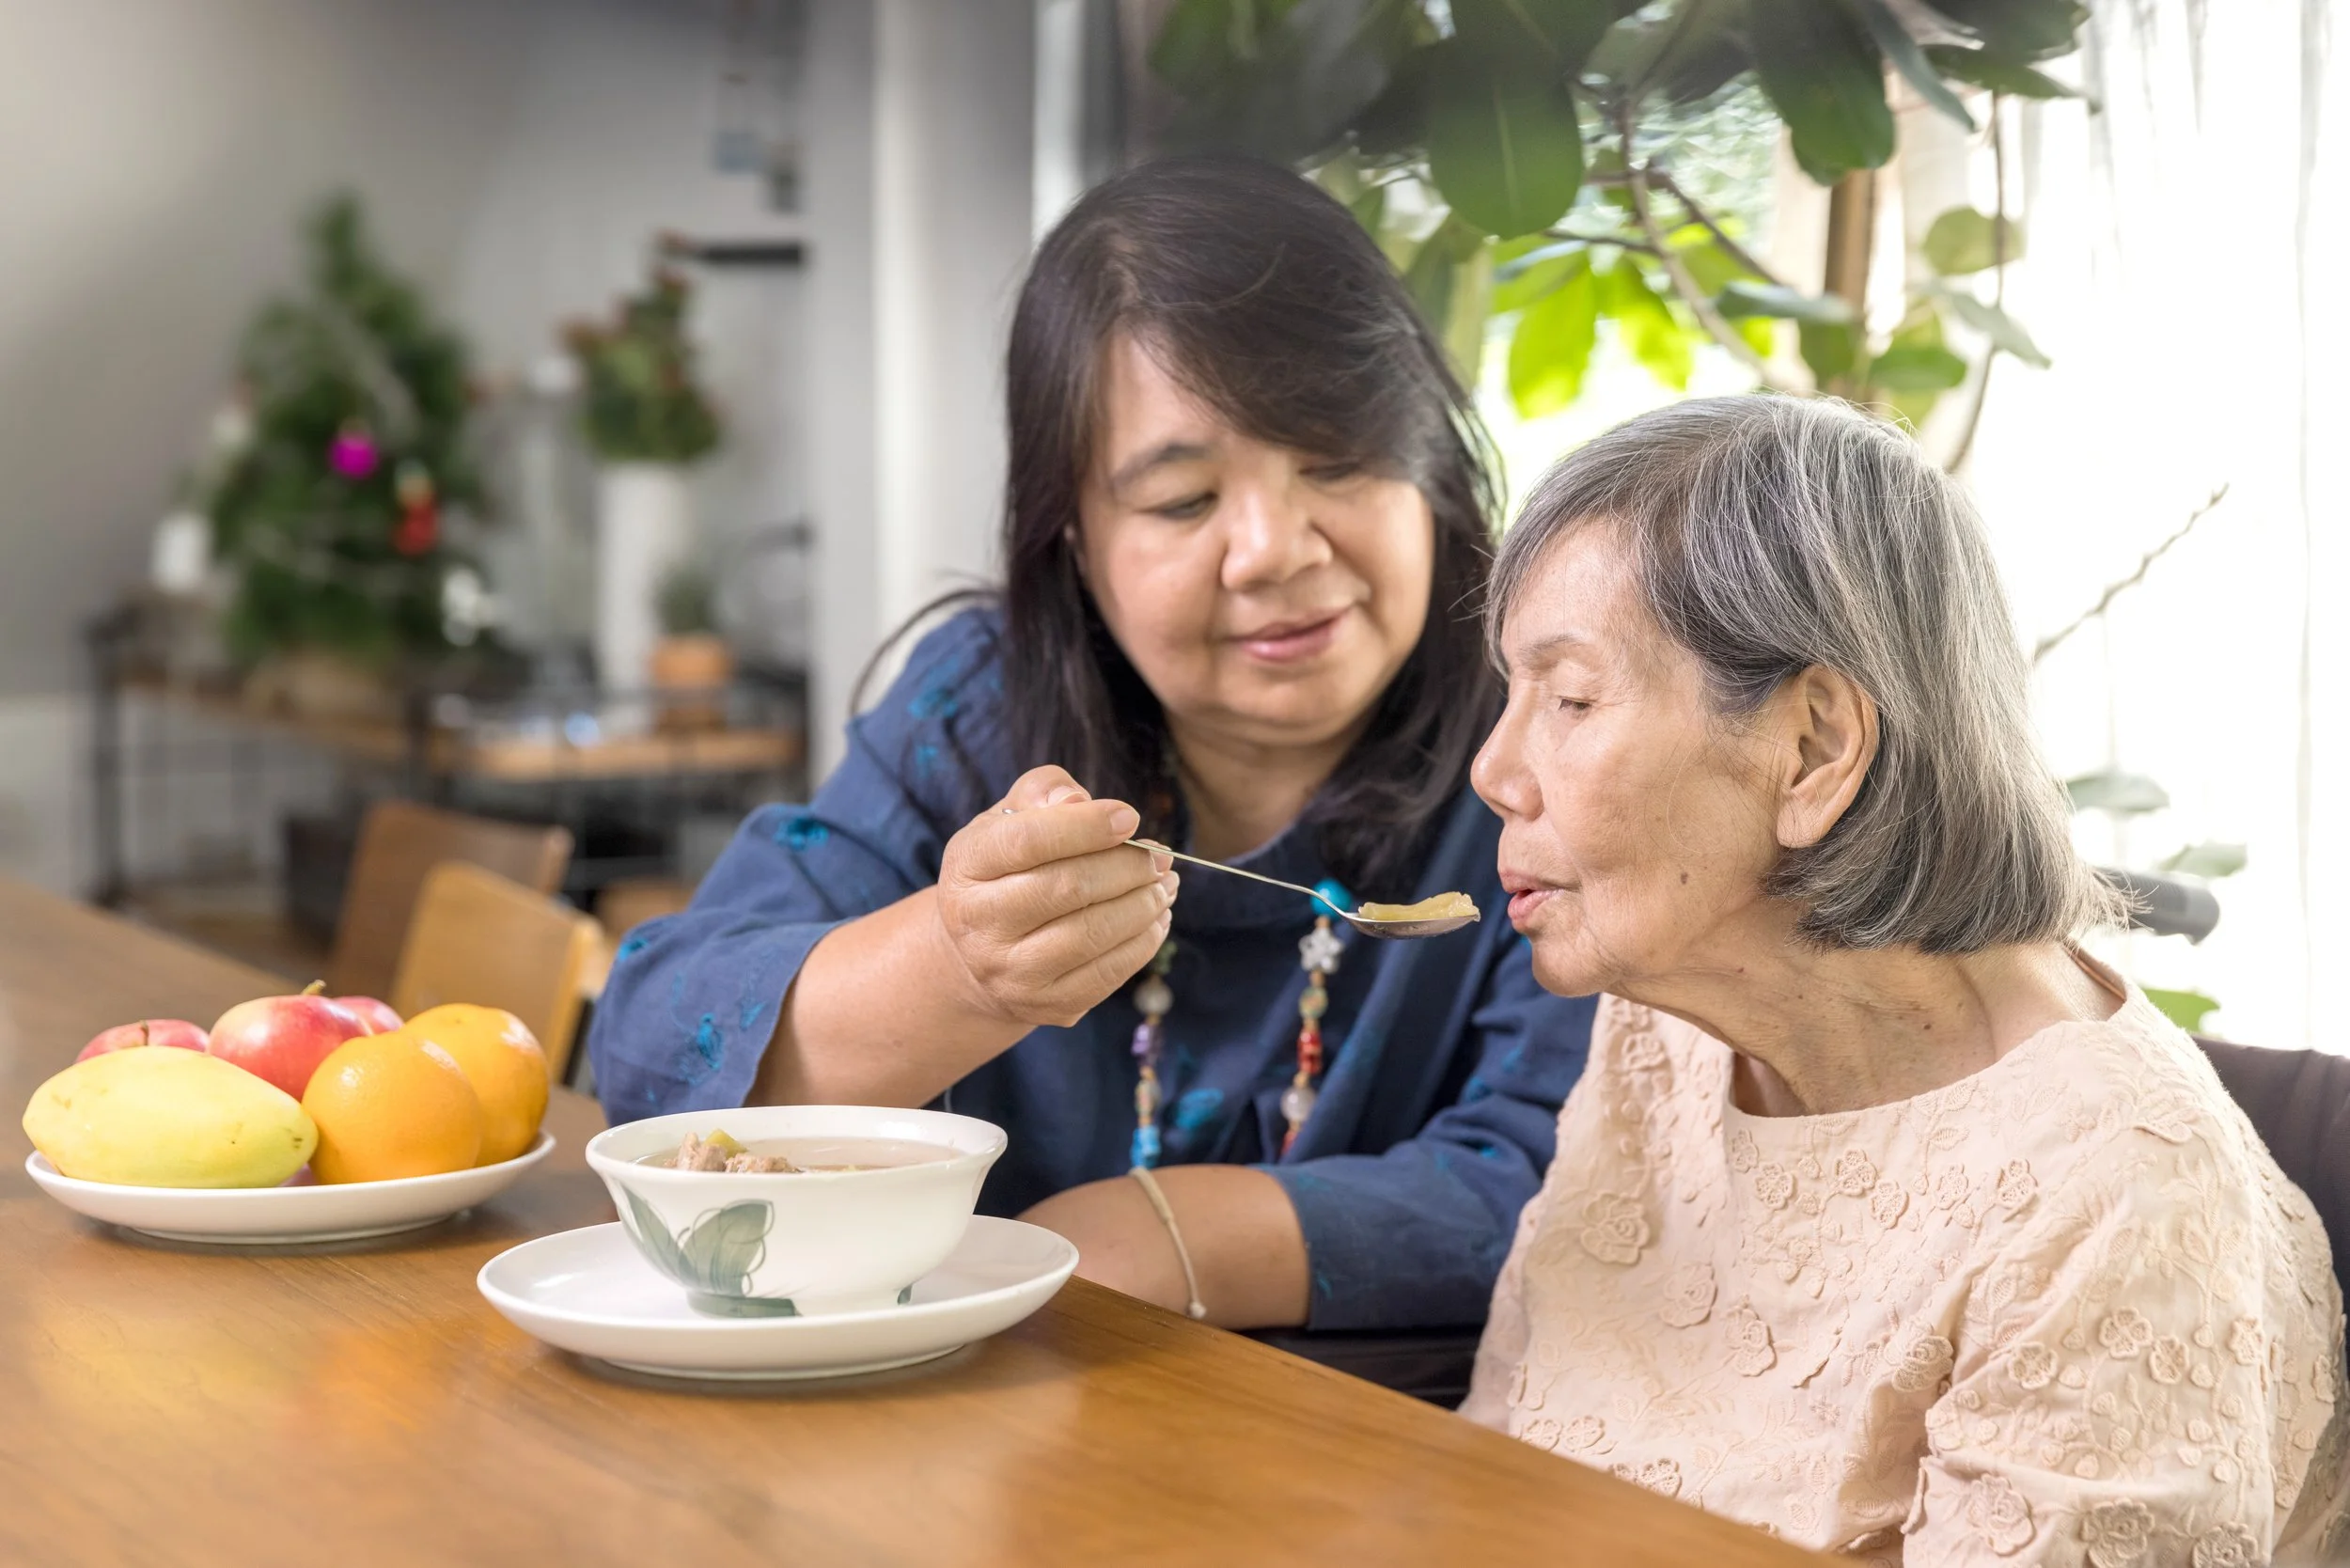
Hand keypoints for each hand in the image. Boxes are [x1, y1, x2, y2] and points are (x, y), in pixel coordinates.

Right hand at [931, 766, 1176, 1029]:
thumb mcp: (1008, 819)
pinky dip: (1144, 941)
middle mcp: (979, 924)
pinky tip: (1157, 916)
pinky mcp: (1046, 1005)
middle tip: (1161, 856)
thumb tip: (1079, 803)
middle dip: (1128, 867)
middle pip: (1068, 888)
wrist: (978, 955)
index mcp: (968, 866)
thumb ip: (1042, 793)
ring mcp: (1011, 971)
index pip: (1028, 841)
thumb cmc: (1006, 870)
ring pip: (1092, 933)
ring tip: (1166, 883)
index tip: (1130, 818)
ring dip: (1144, 904)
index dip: (1086, 827)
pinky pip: (1108, 973)